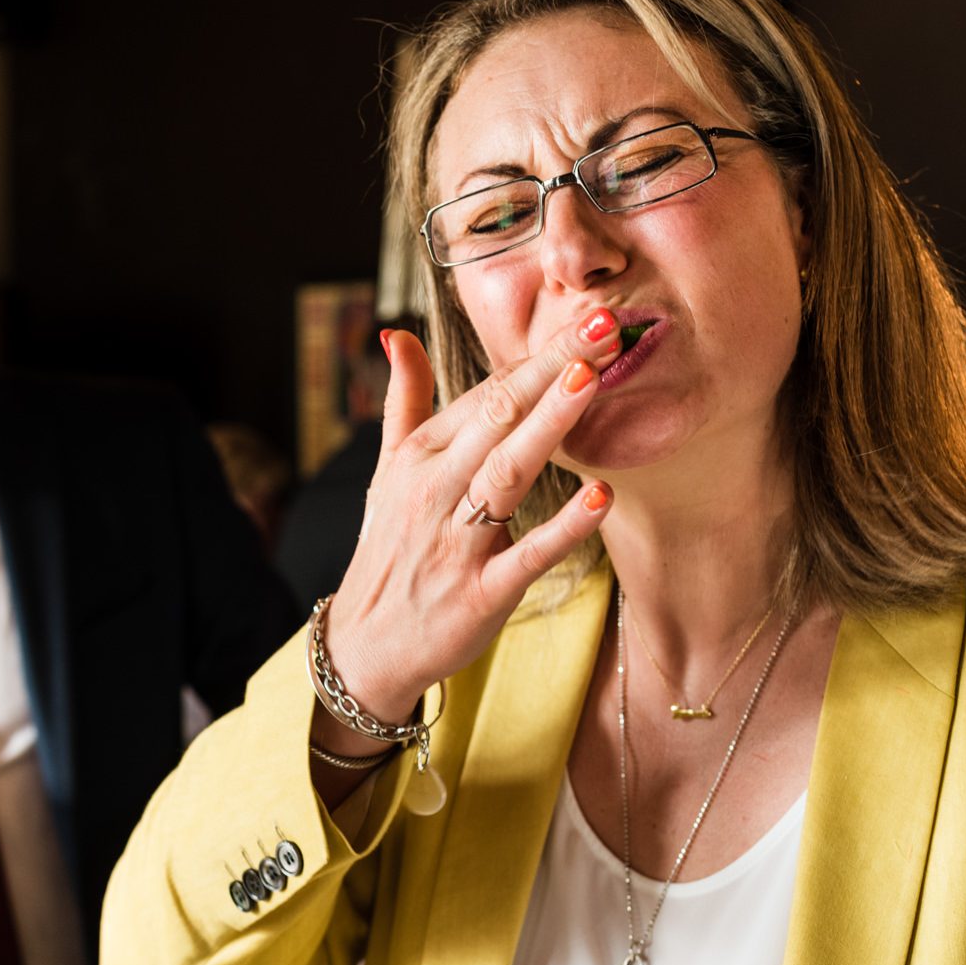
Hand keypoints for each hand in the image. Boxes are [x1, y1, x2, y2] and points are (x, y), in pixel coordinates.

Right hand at [321, 315, 618, 730]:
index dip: (536, 357)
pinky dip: (562, 528)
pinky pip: (525, 555)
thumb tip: (395, 333)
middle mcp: (435, 491)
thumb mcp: (388, 471)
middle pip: (498, 418)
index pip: (484, 395)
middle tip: (601, 323)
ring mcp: (456, 543)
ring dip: (549, 424)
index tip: (586, 319)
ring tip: (591, 377)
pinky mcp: (479, 594)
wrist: (365, 645)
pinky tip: (600, 497)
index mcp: (419, 457)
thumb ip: (402, 400)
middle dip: (550, 368)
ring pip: (507, 473)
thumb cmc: (389, 551)